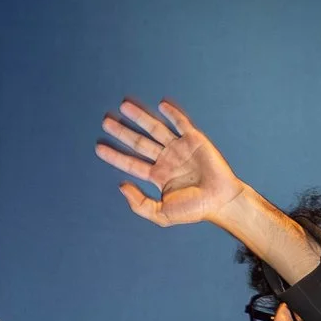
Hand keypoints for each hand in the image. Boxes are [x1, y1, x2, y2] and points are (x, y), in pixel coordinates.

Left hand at [96, 100, 245, 228]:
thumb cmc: (195, 209)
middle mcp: (166, 159)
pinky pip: (181, 123)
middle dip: (122, 132)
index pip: (132, 163)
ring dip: (140, 117)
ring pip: (155, 129)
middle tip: (105, 122)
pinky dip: (172, 113)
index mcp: (158, 176)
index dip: (115, 155)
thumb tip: (121, 186)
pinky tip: (161, 104)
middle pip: (139, 142)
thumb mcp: (162, 215)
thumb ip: (140, 204)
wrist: (221, 201)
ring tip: (124, 106)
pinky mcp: (194, 140)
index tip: (98, 147)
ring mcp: (179, 148)